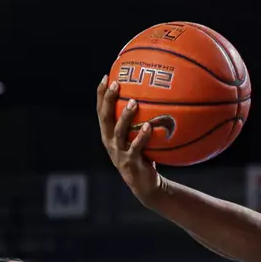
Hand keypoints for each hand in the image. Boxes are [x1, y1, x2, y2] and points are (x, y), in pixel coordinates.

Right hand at [96, 76, 162, 203]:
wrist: (145, 185)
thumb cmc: (144, 157)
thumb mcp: (139, 138)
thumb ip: (141, 122)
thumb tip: (158, 100)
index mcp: (109, 134)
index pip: (102, 110)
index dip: (101, 94)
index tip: (107, 76)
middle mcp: (110, 141)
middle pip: (105, 117)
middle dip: (108, 99)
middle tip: (117, 84)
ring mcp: (119, 152)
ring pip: (119, 131)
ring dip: (125, 116)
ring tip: (133, 102)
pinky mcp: (130, 162)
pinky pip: (136, 147)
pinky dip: (141, 136)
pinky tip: (148, 126)